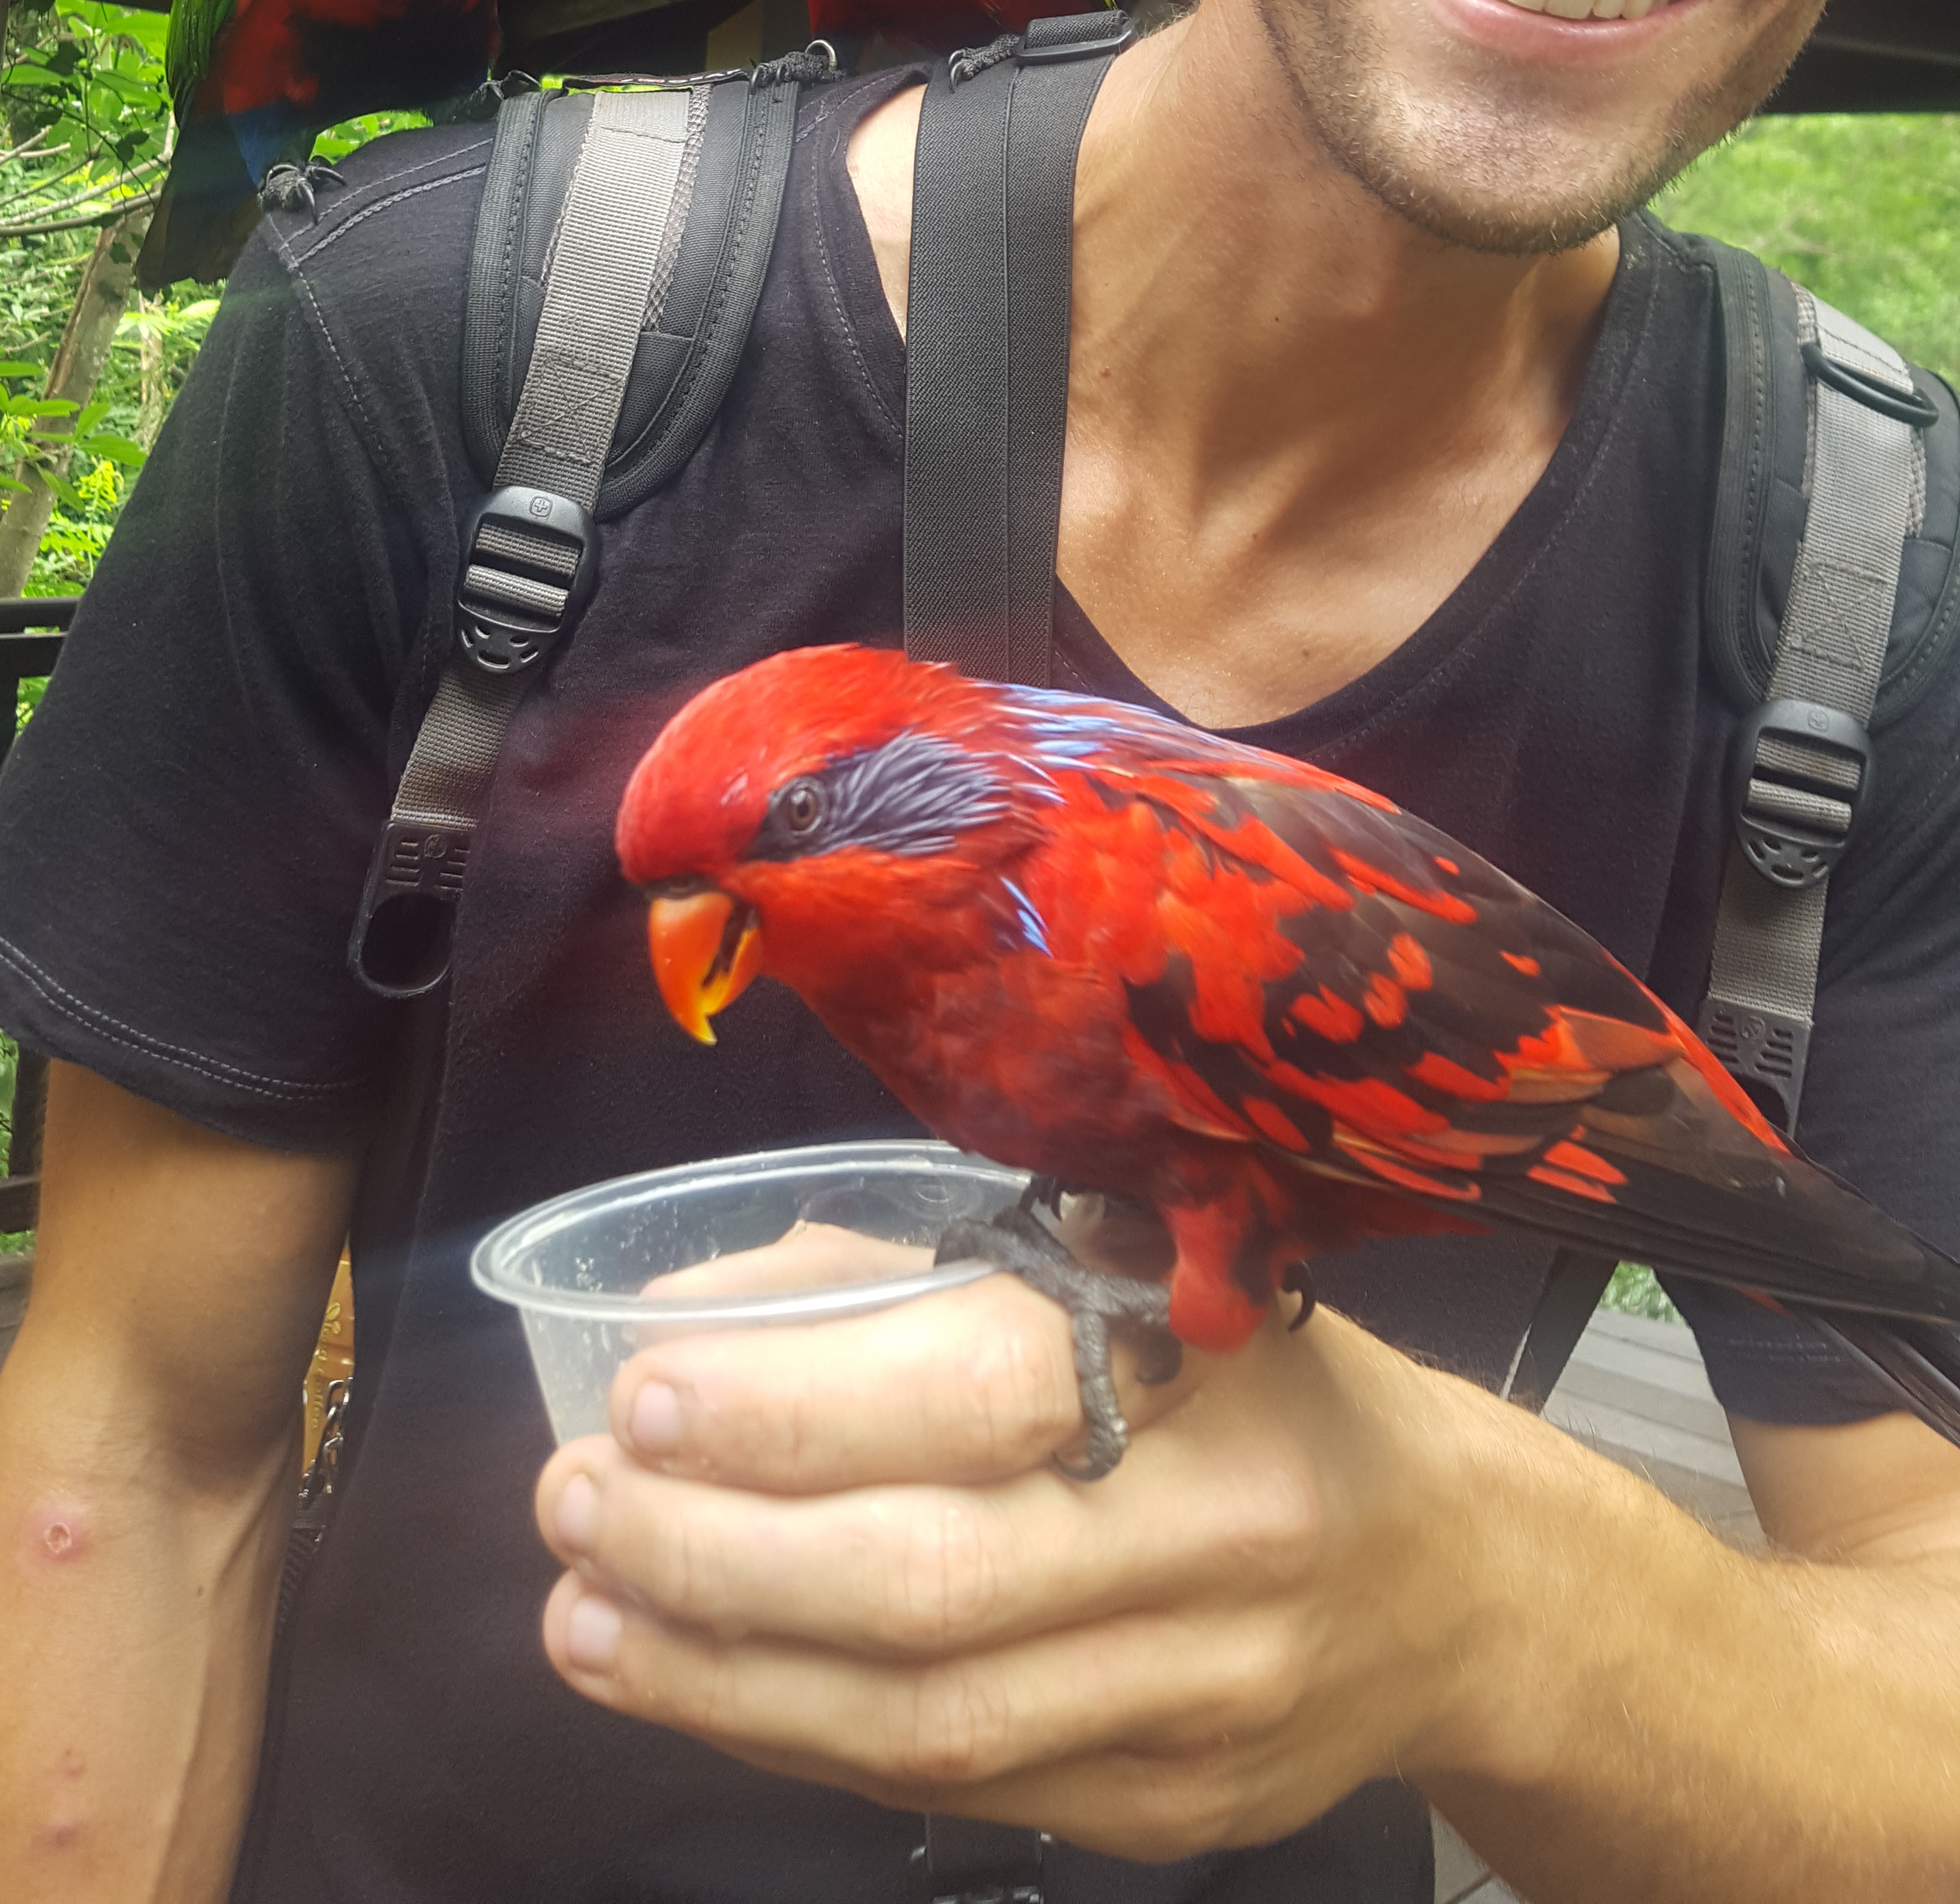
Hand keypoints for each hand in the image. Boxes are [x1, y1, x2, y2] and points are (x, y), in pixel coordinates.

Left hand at [532, 1270, 1522, 1859]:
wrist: (1451, 1574)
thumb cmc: (1241, 1382)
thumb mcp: (1116, 1270)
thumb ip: (904, 1289)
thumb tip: (682, 1318)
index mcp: (1199, 1358)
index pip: (973, 1392)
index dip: (790, 1409)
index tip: (640, 1397)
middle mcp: (1215, 1535)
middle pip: (931, 1587)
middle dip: (716, 1561)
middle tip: (572, 1513)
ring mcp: (1201, 1698)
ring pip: (927, 1725)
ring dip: (725, 1680)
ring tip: (587, 1625)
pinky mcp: (1174, 1812)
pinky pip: (957, 1795)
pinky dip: (802, 1743)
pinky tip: (705, 1691)